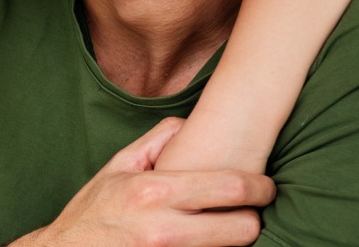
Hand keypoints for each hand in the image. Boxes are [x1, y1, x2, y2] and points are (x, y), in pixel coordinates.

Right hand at [16, 118, 276, 246]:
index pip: (230, 187)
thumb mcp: (116, 167)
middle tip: (253, 213)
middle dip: (254, 220)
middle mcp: (161, 227)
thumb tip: (188, 123)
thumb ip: (155, 142)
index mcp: (153, 191)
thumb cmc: (92, 211)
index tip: (265, 187)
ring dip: (234, 241)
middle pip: (242, 228)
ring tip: (228, 230)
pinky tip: (207, 243)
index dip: (260, 187)